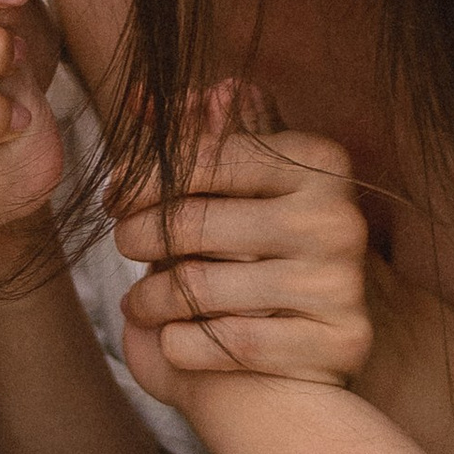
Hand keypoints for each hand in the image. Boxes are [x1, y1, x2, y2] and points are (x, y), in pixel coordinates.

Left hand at [112, 99, 371, 404]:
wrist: (307, 356)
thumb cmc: (256, 260)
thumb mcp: (232, 195)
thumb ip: (193, 143)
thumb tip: (138, 96)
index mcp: (320, 164)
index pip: (206, 157)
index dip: (144, 177)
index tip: (114, 196)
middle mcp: (338, 219)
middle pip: (192, 221)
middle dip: (137, 236)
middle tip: (124, 245)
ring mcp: (340, 285)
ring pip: (196, 286)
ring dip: (147, 299)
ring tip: (137, 302)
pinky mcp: (334, 345)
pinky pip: (222, 342)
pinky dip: (179, 344)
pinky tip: (172, 339)